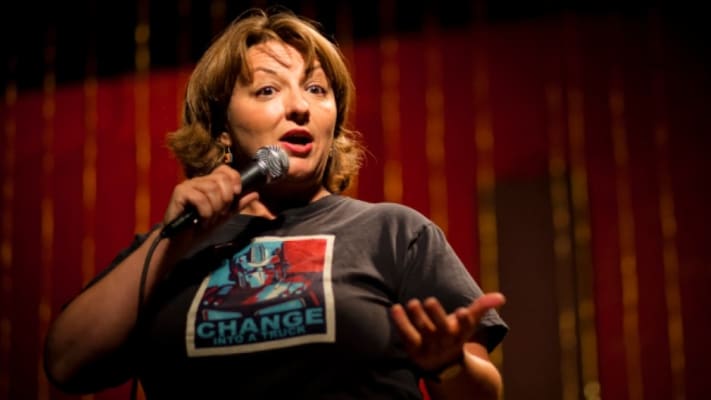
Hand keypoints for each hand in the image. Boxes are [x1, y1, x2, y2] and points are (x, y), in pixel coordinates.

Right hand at [163, 164, 258, 233]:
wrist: (183, 241)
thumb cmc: (201, 227)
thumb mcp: (224, 216)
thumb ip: (238, 204)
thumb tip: (256, 193)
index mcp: (209, 183)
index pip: (224, 169)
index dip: (234, 178)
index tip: (236, 193)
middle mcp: (199, 181)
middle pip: (221, 179)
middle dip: (225, 199)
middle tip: (219, 214)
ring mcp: (188, 185)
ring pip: (211, 189)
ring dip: (214, 209)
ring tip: (208, 219)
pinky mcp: (179, 193)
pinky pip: (200, 198)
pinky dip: (205, 212)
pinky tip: (201, 221)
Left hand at [390, 292, 505, 372]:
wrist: (442, 365)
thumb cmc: (455, 335)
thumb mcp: (469, 323)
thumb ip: (482, 307)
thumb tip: (501, 297)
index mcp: (460, 334)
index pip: (465, 328)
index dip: (464, 321)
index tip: (463, 311)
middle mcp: (445, 341)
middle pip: (441, 330)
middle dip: (437, 316)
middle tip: (430, 300)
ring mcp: (429, 347)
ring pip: (423, 333)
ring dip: (417, 317)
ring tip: (412, 302)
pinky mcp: (413, 349)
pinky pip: (406, 336)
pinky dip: (400, 323)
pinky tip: (395, 308)